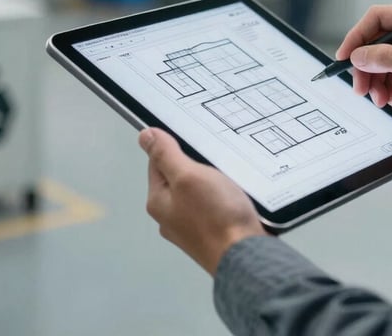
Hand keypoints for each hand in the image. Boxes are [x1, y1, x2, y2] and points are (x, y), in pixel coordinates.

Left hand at [139, 128, 266, 274]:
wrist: (246, 256)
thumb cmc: (216, 217)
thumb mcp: (188, 176)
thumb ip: (166, 155)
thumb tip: (145, 136)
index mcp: (158, 201)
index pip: (157, 162)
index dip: (174, 146)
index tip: (195, 142)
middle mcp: (170, 216)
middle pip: (179, 176)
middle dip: (196, 164)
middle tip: (215, 159)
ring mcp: (191, 227)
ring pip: (198, 189)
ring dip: (212, 179)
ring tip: (228, 176)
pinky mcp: (212, 232)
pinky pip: (213, 204)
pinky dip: (222, 195)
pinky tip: (234, 194)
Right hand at [335, 3, 391, 114]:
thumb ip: (387, 59)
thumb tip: (359, 55)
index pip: (378, 18)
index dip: (357, 36)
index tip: (345, 57)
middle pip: (377, 42)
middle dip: (367, 67)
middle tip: (361, 88)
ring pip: (382, 61)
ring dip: (376, 82)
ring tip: (381, 100)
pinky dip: (388, 88)